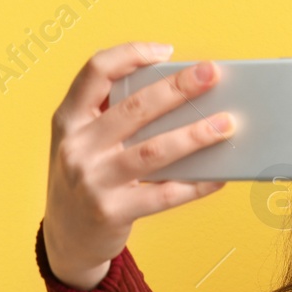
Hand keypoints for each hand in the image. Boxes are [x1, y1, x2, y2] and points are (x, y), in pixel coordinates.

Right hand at [41, 42, 234, 289]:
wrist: (65, 239)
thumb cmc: (86, 179)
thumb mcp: (82, 142)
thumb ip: (112, 117)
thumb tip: (181, 96)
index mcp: (69, 120)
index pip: (95, 71)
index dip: (130, 54)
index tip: (165, 52)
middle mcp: (77, 147)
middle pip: (134, 107)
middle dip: (178, 88)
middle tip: (211, 74)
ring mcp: (93, 181)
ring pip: (154, 150)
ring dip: (195, 134)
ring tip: (226, 124)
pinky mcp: (112, 212)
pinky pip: (164, 195)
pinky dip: (195, 184)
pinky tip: (218, 175)